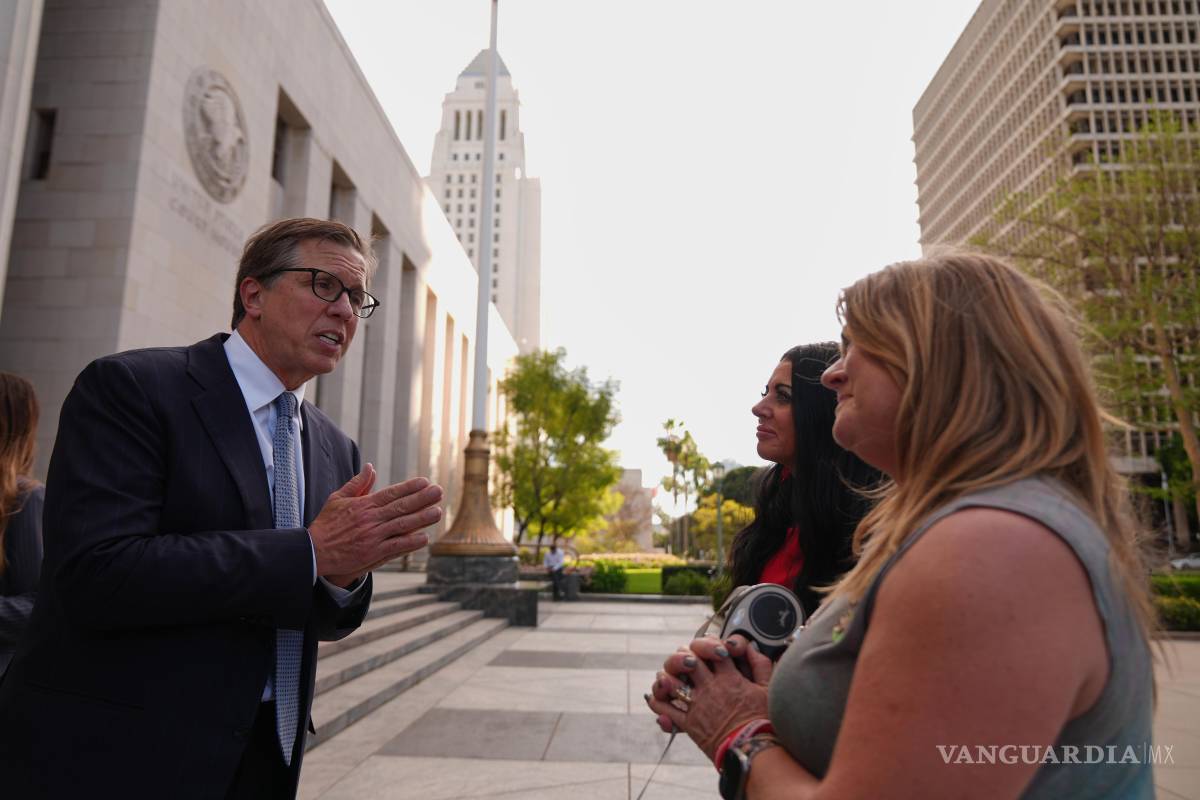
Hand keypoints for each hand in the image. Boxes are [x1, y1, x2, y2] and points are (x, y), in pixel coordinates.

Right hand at [310, 464, 443, 585]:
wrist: (313, 551)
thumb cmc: (325, 524)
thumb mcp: (337, 498)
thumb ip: (357, 484)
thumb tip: (370, 467)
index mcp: (363, 505)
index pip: (391, 493)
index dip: (410, 487)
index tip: (425, 482)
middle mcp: (370, 519)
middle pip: (401, 507)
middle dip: (422, 499)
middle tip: (439, 492)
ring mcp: (372, 537)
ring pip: (402, 525)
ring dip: (421, 518)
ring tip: (437, 512)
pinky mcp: (372, 553)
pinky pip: (395, 546)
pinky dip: (410, 542)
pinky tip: (424, 537)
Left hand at [645, 635, 774, 760]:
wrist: (753, 751)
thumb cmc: (763, 722)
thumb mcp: (768, 689)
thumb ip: (760, 664)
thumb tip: (752, 647)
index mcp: (729, 678)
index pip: (713, 649)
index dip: (709, 644)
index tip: (712, 650)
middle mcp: (710, 688)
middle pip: (687, 660)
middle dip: (683, 656)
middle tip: (686, 660)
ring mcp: (697, 705)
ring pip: (671, 682)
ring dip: (666, 677)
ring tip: (667, 676)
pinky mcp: (689, 723)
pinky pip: (666, 710)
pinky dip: (658, 702)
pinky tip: (656, 698)